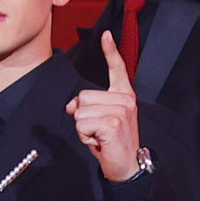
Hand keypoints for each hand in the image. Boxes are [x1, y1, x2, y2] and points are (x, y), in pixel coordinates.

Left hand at [71, 32, 144, 181]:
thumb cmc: (112, 142)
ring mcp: (121, 110)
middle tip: (98, 130)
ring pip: (80, 112)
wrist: (127, 165)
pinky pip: (81, 124)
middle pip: (82, 96)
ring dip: (83, 129)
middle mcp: (125, 100)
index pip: (117, 69)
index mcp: (124, 95)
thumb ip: (88, 106)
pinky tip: (99, 142)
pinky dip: (84, 137)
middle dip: (82, 116)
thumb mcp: (101, 120)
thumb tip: (72, 105)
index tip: (106, 35)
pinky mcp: (113, 122)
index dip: (110, 51)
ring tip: (99, 136)